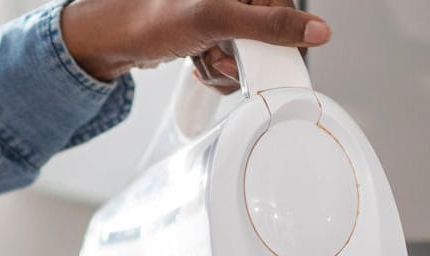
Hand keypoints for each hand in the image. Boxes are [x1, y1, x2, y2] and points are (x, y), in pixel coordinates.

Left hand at [59, 0, 330, 91]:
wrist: (114, 39)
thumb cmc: (152, 17)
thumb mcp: (218, 19)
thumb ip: (270, 25)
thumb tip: (316, 30)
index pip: (284, 11)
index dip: (273, 39)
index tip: (257, 55)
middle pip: (267, 36)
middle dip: (242, 58)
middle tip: (217, 54)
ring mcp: (224, 14)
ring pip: (248, 54)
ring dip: (225, 66)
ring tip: (202, 55)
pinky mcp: (212, 34)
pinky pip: (231, 61)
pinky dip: (215, 70)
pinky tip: (196, 59)